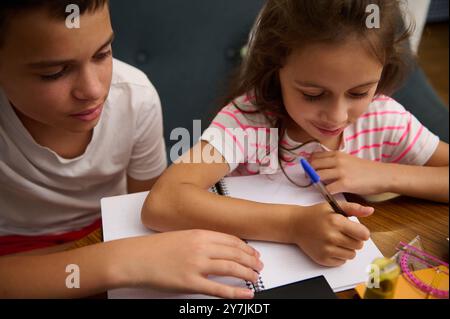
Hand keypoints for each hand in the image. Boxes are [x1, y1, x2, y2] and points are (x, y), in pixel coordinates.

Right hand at [111, 229, 262, 298]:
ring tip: (256, 278)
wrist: (135, 258)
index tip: (253, 253)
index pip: (231, 240)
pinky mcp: (190, 283)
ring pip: (231, 268)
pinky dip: (236, 292)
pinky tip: (246, 294)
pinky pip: (218, 289)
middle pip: (235, 253)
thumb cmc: (154, 248)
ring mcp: (196, 265)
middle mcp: (201, 247)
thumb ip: (201, 241)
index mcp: (199, 234)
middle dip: (251, 261)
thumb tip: (219, 250)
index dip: (246, 248)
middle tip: (259, 266)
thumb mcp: (181, 236)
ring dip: (248, 274)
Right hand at [288, 202, 373, 266]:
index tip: (355, 230)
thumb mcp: (333, 206)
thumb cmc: (315, 215)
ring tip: (337, 240)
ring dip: (348, 248)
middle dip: (354, 240)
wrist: (295, 225)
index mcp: (336, 221)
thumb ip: (353, 208)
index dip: (362, 232)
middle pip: (359, 245)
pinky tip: (331, 246)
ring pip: (352, 255)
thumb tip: (370, 210)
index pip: (364, 234)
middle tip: (343, 234)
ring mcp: (326, 249)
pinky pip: (342, 261)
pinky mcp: (323, 258)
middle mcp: (331, 236)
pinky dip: (339, 255)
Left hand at [309, 151, 386, 194]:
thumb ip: (334, 161)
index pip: (314, 156)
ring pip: (318, 176)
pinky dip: (325, 192)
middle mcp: (337, 160)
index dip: (309, 164)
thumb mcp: (348, 159)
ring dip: (316, 183)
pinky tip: (328, 194)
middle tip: (311, 181)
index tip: (310, 171)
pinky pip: (328, 188)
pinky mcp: (345, 183)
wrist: (382, 175)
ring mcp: (340, 172)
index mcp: (337, 154)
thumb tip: (320, 166)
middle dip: (309, 174)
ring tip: (319, 188)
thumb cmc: (365, 169)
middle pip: (313, 165)